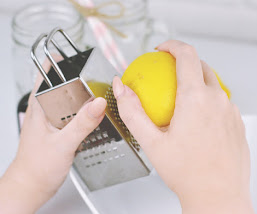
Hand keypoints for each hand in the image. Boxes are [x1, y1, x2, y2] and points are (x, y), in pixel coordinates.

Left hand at [0, 60, 106, 213]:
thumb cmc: (37, 167)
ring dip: (84, 94)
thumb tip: (99, 103)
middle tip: (98, 76)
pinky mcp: (60, 128)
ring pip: (70, 98)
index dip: (62, 61)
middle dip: (80, 77)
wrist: (32, 186)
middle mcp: (45, 109)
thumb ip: (82, 123)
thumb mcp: (63, 144)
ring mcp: (53, 119)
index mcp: (40, 106)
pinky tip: (94, 115)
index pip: (47, 73)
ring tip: (101, 93)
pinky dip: (85, 110)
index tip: (79, 57)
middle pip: (62, 83)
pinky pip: (74, 112)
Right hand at [113, 40, 253, 213]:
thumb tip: (120, 88)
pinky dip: (207, 100)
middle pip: (201, 66)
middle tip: (168, 74)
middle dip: (183, 63)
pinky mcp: (237, 122)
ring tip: (180, 101)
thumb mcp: (151, 142)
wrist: (217, 196)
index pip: (186, 55)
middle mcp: (218, 100)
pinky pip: (221, 102)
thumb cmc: (187, 173)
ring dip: (196, 83)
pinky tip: (196, 120)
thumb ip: (132, 111)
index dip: (172, 46)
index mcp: (196, 98)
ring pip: (212, 84)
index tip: (163, 49)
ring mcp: (231, 111)